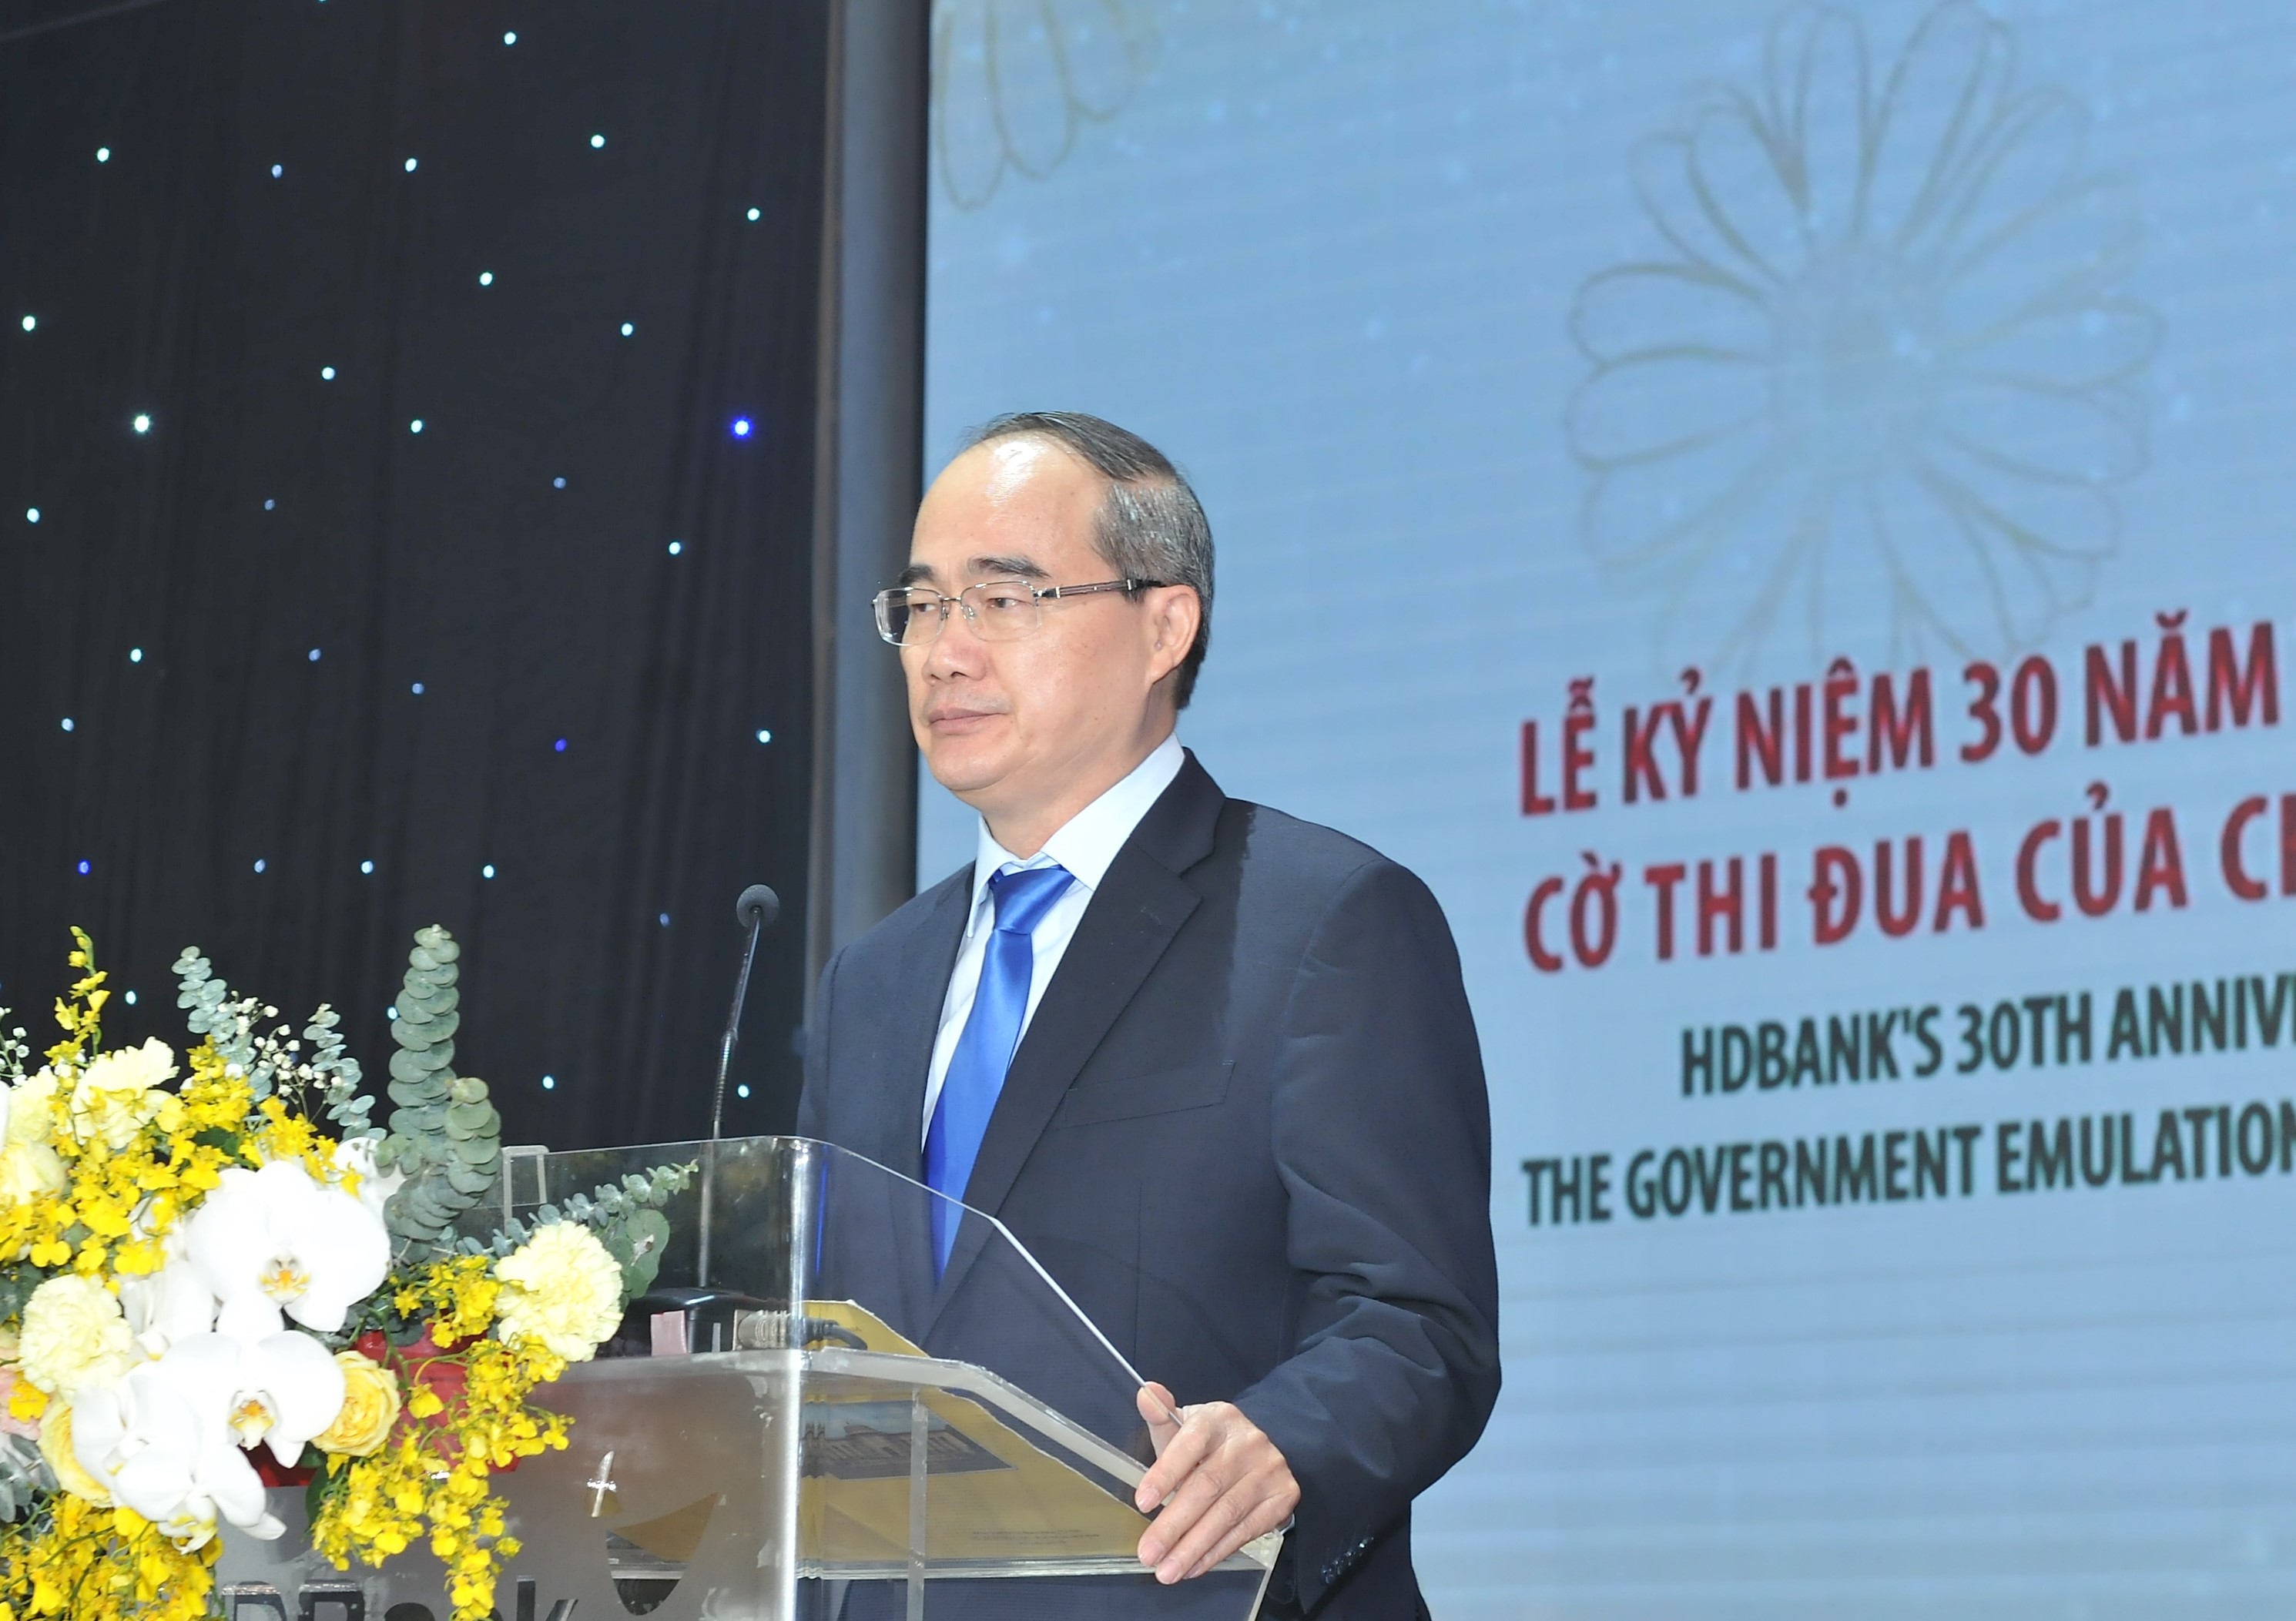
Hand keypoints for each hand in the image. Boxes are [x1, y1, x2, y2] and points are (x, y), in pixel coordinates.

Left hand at [1132, 1381, 1299, 1583]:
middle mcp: (1248, 1442)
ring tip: (1167, 1571)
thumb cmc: (1213, 1443)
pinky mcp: (1283, 1497)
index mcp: (1218, 1418)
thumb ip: (1162, 1417)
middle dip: (1174, 1525)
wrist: (1264, 1450)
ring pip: (1227, 1514)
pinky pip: (1246, 1530)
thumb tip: (1145, 1393)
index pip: (1190, 1444)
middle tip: (1148, 1554)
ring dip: (1194, 1547)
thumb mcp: (1186, 1426)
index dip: (1166, 1473)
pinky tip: (1193, 1567)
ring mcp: (1269, 1470)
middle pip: (1207, 1486)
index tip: (1142, 1502)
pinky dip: (1216, 1552)